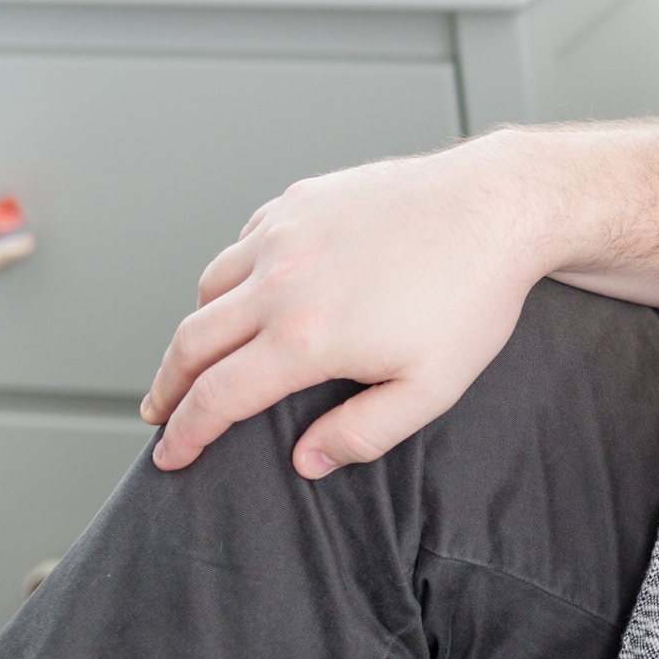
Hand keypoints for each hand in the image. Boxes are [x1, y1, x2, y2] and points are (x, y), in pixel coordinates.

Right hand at [142, 136, 548, 477]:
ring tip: (200, 356)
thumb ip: (363, 433)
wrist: (498, 206)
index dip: (184, 435)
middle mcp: (280, 280)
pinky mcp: (300, 199)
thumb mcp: (431, 388)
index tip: (170, 455)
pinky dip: (233, 273)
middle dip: (167, 387)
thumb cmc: (473, 295)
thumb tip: (306, 459)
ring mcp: (285, 232)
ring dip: (196, 328)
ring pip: (210, 286)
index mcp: (303, 336)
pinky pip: (243, 241)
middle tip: (160, 413)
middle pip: (191, 342)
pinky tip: (249, 290)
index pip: (216, 397)